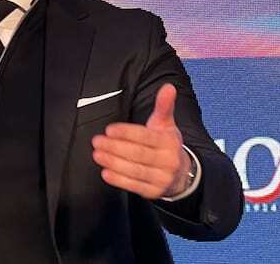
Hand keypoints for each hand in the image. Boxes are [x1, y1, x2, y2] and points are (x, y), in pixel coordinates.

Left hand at [91, 83, 190, 198]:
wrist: (182, 174)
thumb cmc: (167, 144)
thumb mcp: (166, 124)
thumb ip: (164, 106)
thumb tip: (168, 87)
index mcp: (170, 142)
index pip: (145, 137)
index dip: (126, 133)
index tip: (108, 129)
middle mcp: (168, 161)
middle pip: (138, 154)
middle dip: (115, 147)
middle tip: (97, 141)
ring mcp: (162, 178)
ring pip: (135, 170)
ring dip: (114, 163)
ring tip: (97, 155)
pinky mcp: (154, 192)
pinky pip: (135, 186)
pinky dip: (119, 180)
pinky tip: (106, 173)